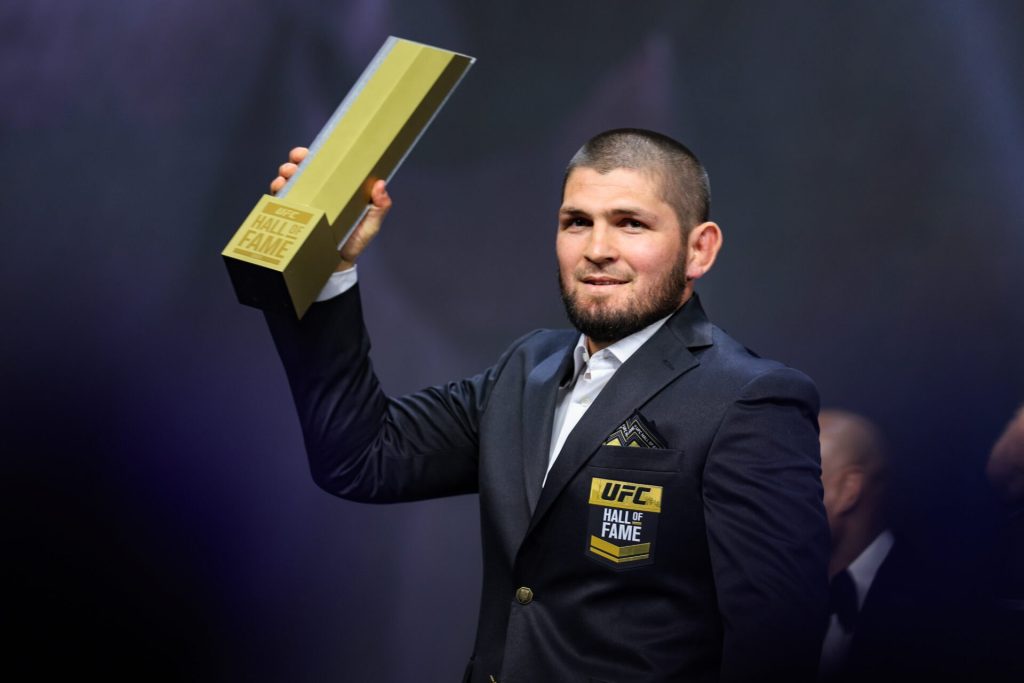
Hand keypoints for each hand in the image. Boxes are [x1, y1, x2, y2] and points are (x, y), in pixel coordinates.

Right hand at [269, 146, 391, 270]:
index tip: (307, 152)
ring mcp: (302, 203)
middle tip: (295, 164)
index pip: (322, 165)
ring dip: (283, 175)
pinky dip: (276, 192)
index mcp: (334, 187)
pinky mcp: (292, 216)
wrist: (338, 265)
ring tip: (286, 178)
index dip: (312, 154)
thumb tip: (381, 184)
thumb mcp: (371, 223)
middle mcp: (316, 192)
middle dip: (294, 161)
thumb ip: (380, 206)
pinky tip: (280, 191)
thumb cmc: (356, 240)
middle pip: (301, 169)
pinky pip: (279, 201)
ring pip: (287, 181)